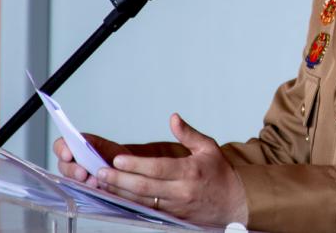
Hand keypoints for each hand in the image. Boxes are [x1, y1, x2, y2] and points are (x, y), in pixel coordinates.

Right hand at [54, 134, 132, 186]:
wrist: (127, 171)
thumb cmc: (117, 157)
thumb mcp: (111, 148)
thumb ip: (99, 149)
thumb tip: (92, 154)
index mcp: (77, 147)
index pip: (61, 145)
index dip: (61, 149)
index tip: (68, 155)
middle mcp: (73, 163)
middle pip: (64, 166)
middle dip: (72, 170)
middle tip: (82, 174)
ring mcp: (77, 178)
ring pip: (70, 180)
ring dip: (81, 182)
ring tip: (94, 183)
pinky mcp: (83, 190)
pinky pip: (80, 192)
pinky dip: (89, 191)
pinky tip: (98, 189)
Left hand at [95, 113, 247, 225]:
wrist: (235, 203)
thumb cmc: (220, 174)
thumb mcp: (208, 147)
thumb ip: (188, 133)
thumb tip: (173, 118)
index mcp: (191, 170)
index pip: (158, 168)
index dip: (136, 165)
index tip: (117, 160)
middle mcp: (182, 190)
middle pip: (145, 187)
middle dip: (120, 179)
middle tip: (101, 172)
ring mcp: (176, 206)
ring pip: (143, 201)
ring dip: (121, 193)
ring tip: (103, 183)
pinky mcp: (173, 217)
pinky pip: (147, 211)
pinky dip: (130, 204)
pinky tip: (117, 196)